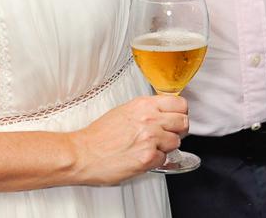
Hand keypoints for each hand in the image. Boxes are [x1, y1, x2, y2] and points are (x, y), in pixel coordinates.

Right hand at [68, 94, 187, 184]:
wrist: (82, 153)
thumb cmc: (98, 135)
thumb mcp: (125, 111)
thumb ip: (146, 110)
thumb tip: (163, 112)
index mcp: (144, 105)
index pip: (181, 104)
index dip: (181, 113)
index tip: (175, 119)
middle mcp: (150, 119)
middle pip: (184, 122)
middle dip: (178, 130)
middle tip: (168, 135)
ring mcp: (150, 138)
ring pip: (176, 142)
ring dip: (166, 147)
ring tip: (151, 148)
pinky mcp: (147, 157)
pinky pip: (165, 159)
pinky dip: (156, 161)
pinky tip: (143, 158)